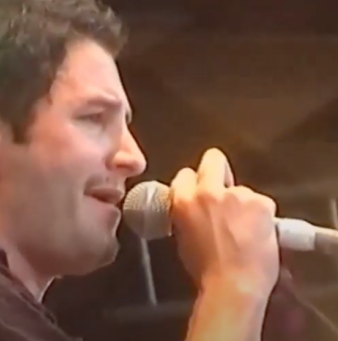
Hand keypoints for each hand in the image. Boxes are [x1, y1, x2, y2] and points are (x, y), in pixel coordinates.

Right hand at [170, 148, 278, 297]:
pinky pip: (261, 203)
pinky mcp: (261, 203)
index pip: (185, 174)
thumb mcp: (183, 237)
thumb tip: (196, 208)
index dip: (193, 182)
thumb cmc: (205, 270)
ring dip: (242, 202)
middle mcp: (208, 191)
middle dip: (217, 169)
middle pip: (213, 159)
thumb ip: (188, 214)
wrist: (233, 285)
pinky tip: (258, 233)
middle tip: (223, 187)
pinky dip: (261, 215)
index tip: (199, 191)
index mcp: (184, 200)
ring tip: (244, 228)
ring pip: (241, 189)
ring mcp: (237, 195)